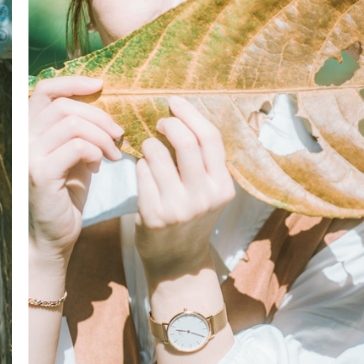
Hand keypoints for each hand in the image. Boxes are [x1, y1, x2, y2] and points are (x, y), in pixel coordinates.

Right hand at [28, 76, 123, 262]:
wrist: (53, 234)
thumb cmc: (66, 193)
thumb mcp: (75, 154)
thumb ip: (81, 129)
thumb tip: (104, 104)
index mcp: (29, 129)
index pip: (45, 90)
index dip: (73, 82)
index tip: (100, 84)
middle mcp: (23, 138)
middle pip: (64, 105)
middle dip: (99, 116)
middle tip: (118, 134)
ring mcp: (28, 155)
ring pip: (72, 124)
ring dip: (101, 136)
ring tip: (114, 153)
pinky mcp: (40, 173)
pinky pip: (76, 147)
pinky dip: (95, 151)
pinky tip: (100, 164)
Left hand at [135, 96, 234, 282]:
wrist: (177, 261)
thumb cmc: (190, 217)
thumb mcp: (208, 192)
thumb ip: (202, 161)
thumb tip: (182, 115)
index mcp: (223, 187)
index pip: (210, 138)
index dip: (191, 114)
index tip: (175, 102)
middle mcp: (205, 197)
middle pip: (186, 142)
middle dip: (168, 123)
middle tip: (159, 122)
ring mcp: (179, 208)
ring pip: (158, 154)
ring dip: (150, 144)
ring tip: (149, 148)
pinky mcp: (154, 215)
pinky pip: (142, 173)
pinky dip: (140, 165)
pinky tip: (143, 170)